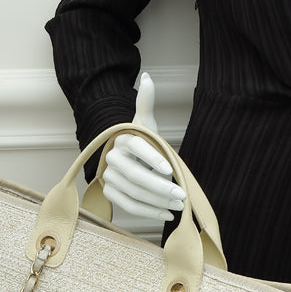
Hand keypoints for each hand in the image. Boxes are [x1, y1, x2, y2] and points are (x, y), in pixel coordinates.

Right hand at [101, 72, 185, 222]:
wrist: (124, 158)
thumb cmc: (140, 141)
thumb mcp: (145, 123)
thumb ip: (146, 102)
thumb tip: (148, 77)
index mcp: (123, 138)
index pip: (137, 147)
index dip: (152, 158)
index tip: (170, 169)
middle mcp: (112, 158)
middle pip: (135, 175)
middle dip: (160, 186)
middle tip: (181, 194)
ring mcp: (108, 177)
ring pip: (133, 192)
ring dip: (158, 201)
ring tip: (179, 204)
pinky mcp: (110, 193)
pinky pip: (129, 206)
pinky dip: (149, 212)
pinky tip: (167, 214)